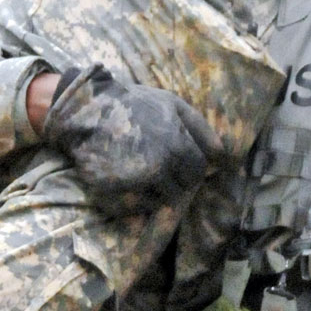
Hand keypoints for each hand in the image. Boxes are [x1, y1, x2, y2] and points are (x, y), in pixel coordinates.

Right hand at [41, 65, 219, 216]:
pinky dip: (132, 200)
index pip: (197, 172)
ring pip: (157, 201)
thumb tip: (223, 155)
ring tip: (142, 174)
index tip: (181, 166)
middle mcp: (160, 167)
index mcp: (178, 146)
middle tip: (160, 171)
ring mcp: (136, 181)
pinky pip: (132, 207)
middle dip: (174, 183)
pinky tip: (126, 181)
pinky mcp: (113, 191)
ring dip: (154, 193)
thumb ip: (201, 128)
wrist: (87, 108)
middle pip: (180, 190)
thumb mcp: (173, 104)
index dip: (191, 170)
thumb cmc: (134, 103)